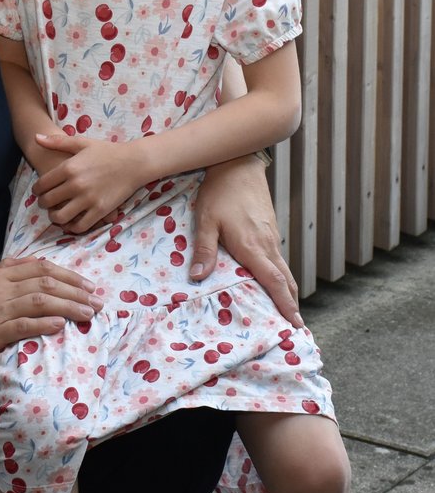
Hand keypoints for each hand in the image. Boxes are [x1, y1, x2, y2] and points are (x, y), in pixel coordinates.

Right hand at [0, 257, 102, 380]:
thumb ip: (9, 276)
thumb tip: (41, 268)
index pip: (40, 267)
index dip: (68, 274)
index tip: (89, 285)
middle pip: (44, 282)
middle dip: (75, 290)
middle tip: (97, 300)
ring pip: (39, 300)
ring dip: (68, 306)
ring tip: (88, 313)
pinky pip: (24, 325)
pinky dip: (44, 323)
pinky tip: (61, 324)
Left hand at [30, 133, 142, 233]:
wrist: (134, 162)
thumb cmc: (107, 151)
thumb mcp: (82, 143)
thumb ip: (57, 142)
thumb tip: (36, 137)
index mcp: (69, 167)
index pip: (42, 184)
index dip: (36, 190)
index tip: (38, 192)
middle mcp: (76, 184)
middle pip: (48, 201)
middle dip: (42, 203)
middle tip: (45, 203)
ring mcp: (88, 199)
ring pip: (60, 216)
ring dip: (54, 217)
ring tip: (55, 214)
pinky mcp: (100, 210)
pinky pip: (80, 225)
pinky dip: (72, 227)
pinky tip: (71, 222)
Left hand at [190, 153, 301, 325]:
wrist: (239, 164)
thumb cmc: (220, 191)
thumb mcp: (206, 220)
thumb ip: (205, 250)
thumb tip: (197, 277)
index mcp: (253, 247)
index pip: (275, 283)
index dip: (286, 306)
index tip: (296, 325)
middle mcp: (268, 245)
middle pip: (286, 281)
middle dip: (292, 305)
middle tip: (296, 329)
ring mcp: (271, 237)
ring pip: (284, 270)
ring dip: (287, 292)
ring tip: (287, 311)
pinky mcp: (269, 230)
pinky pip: (278, 258)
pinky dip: (281, 276)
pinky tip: (273, 282)